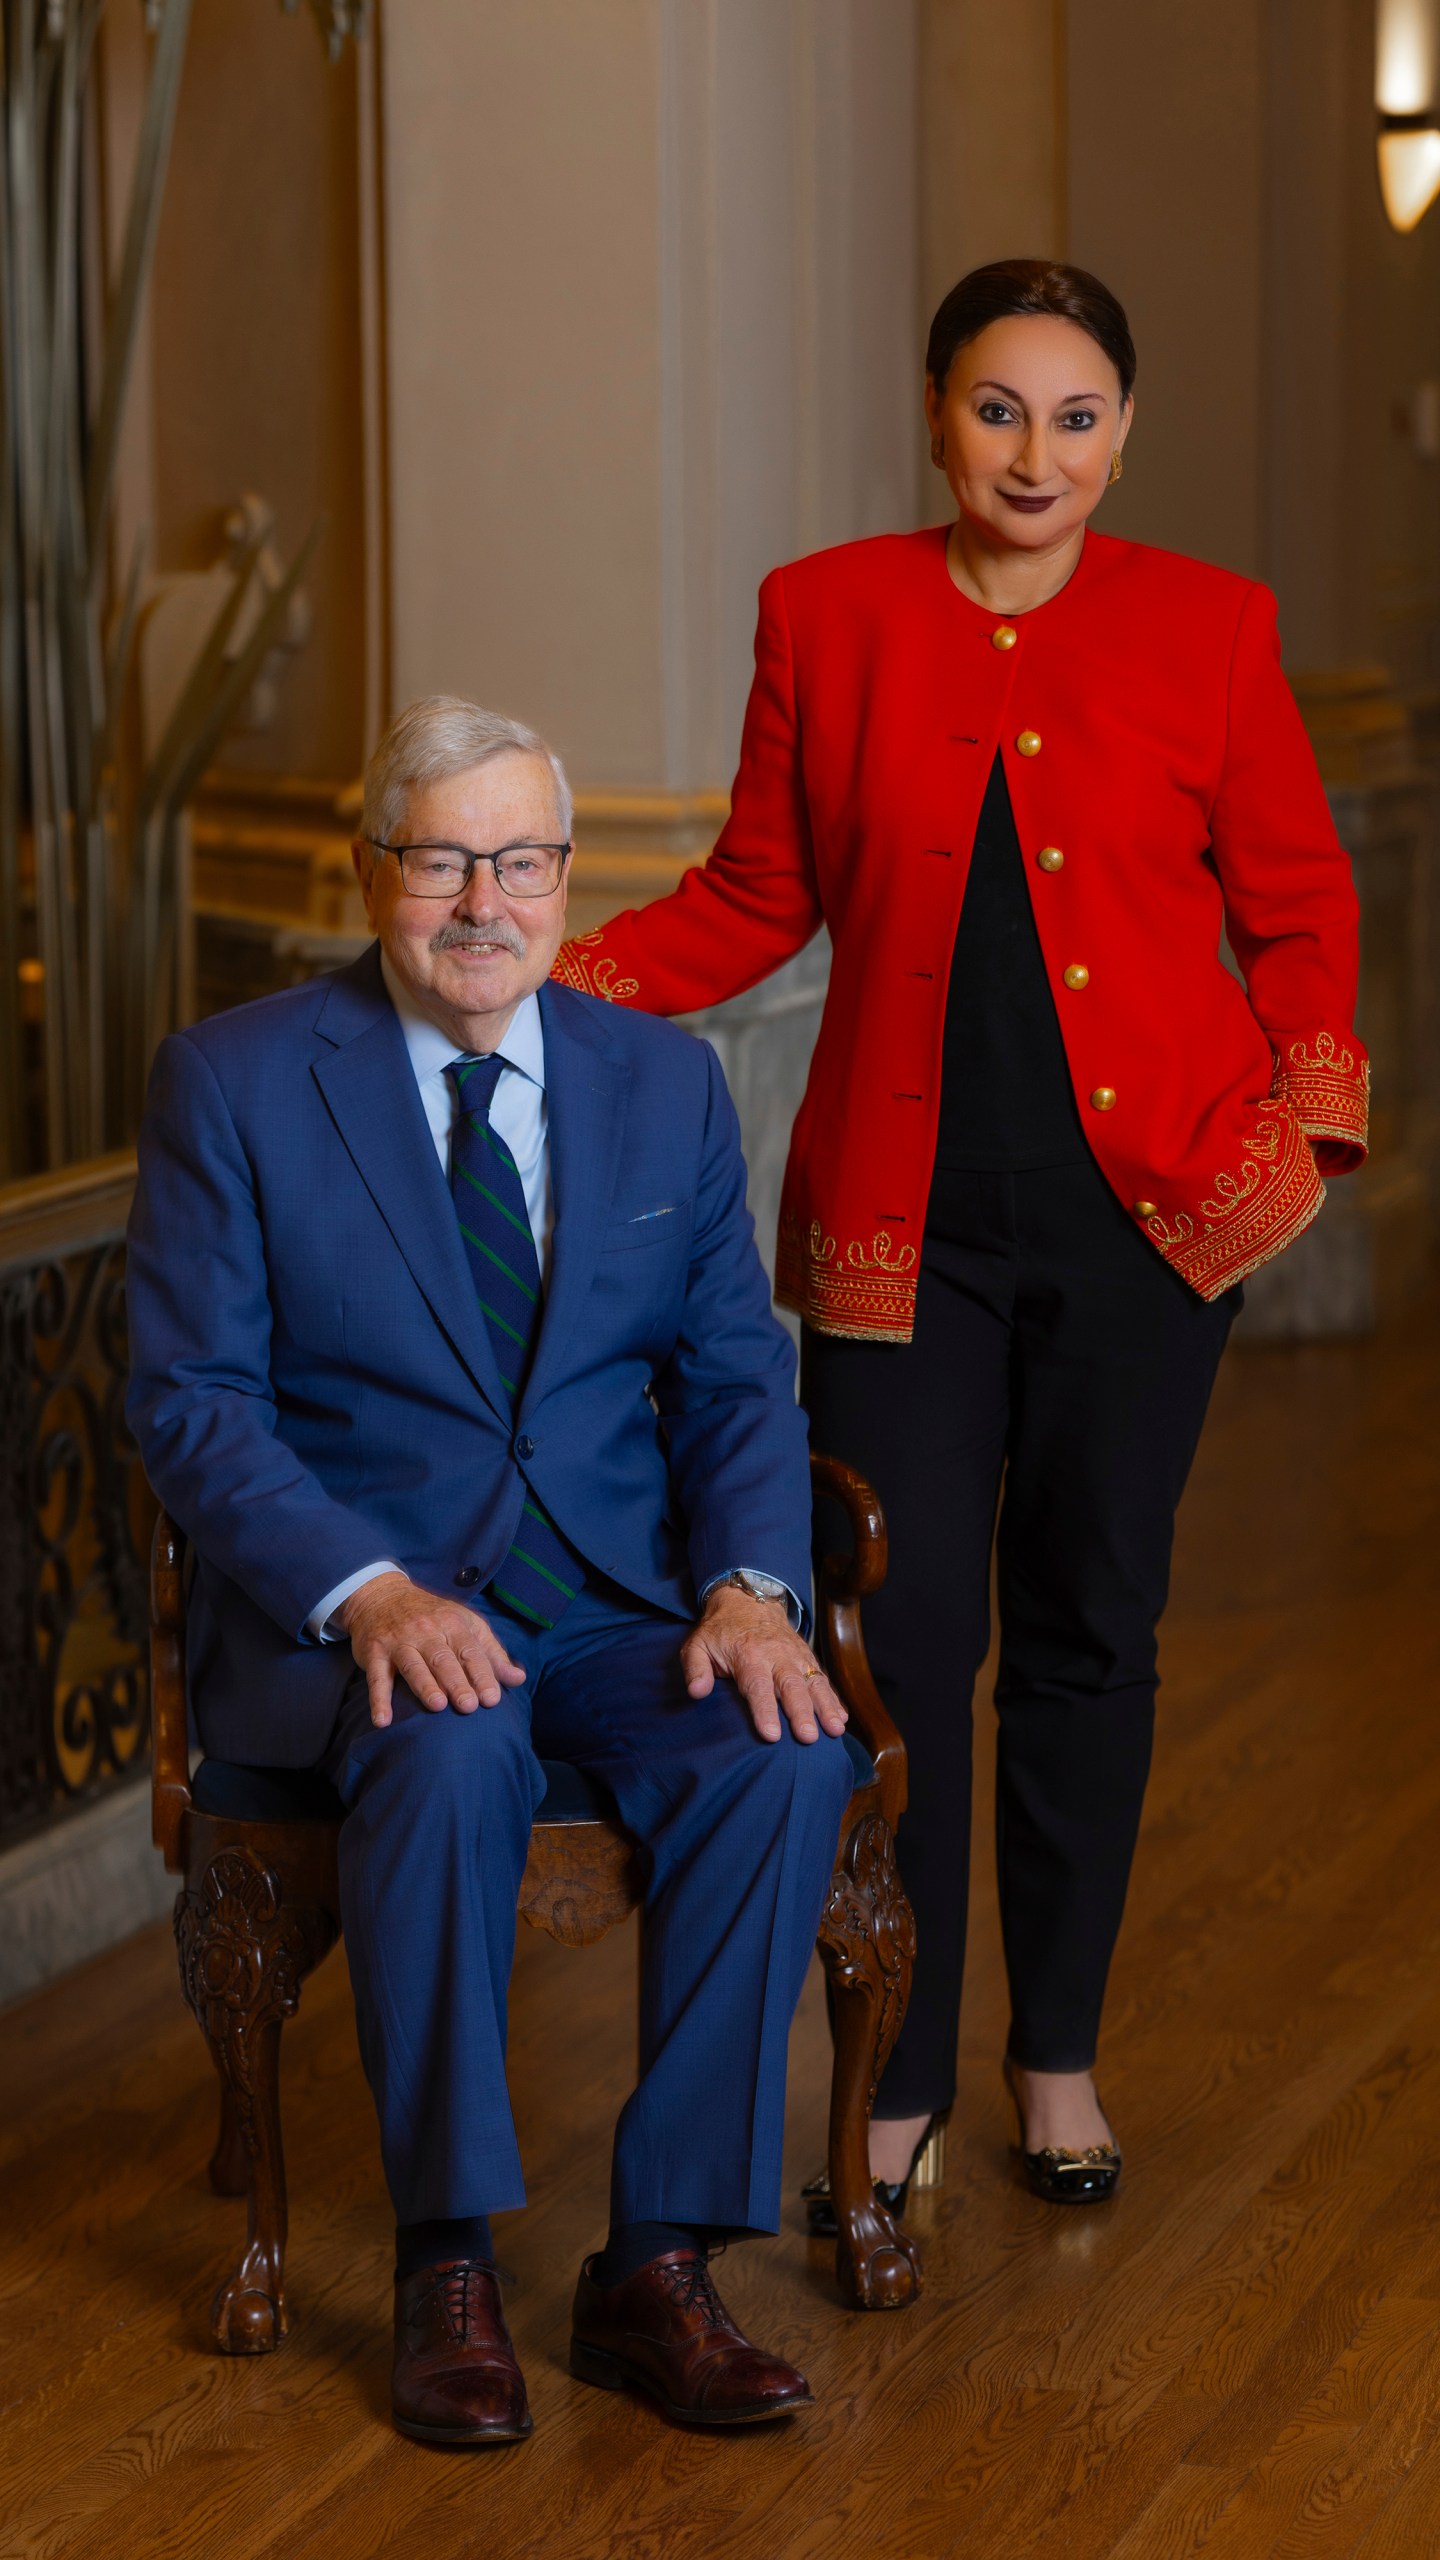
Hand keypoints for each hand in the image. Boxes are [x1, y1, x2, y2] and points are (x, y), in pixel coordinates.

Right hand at [337, 1572, 526, 1728]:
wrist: (382, 1595)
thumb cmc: (432, 1616)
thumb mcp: (465, 1625)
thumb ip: (491, 1653)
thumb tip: (519, 1679)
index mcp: (453, 1624)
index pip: (470, 1651)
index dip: (482, 1674)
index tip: (492, 1698)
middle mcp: (426, 1631)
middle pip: (443, 1659)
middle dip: (457, 1682)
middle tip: (469, 1706)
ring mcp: (399, 1641)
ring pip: (413, 1665)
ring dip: (425, 1686)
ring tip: (437, 1705)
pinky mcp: (374, 1652)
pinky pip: (377, 1677)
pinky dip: (378, 1699)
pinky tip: (383, 1720)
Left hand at [680, 1587, 847, 1744]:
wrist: (747, 1600)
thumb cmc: (720, 1631)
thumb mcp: (697, 1644)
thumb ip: (695, 1668)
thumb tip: (696, 1692)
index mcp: (748, 1655)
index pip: (757, 1687)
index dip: (765, 1711)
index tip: (772, 1735)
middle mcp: (776, 1655)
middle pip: (791, 1686)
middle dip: (801, 1712)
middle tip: (808, 1737)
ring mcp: (795, 1655)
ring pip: (813, 1681)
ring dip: (825, 1706)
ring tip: (835, 1730)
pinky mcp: (807, 1657)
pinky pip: (822, 1677)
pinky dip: (833, 1698)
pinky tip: (841, 1718)